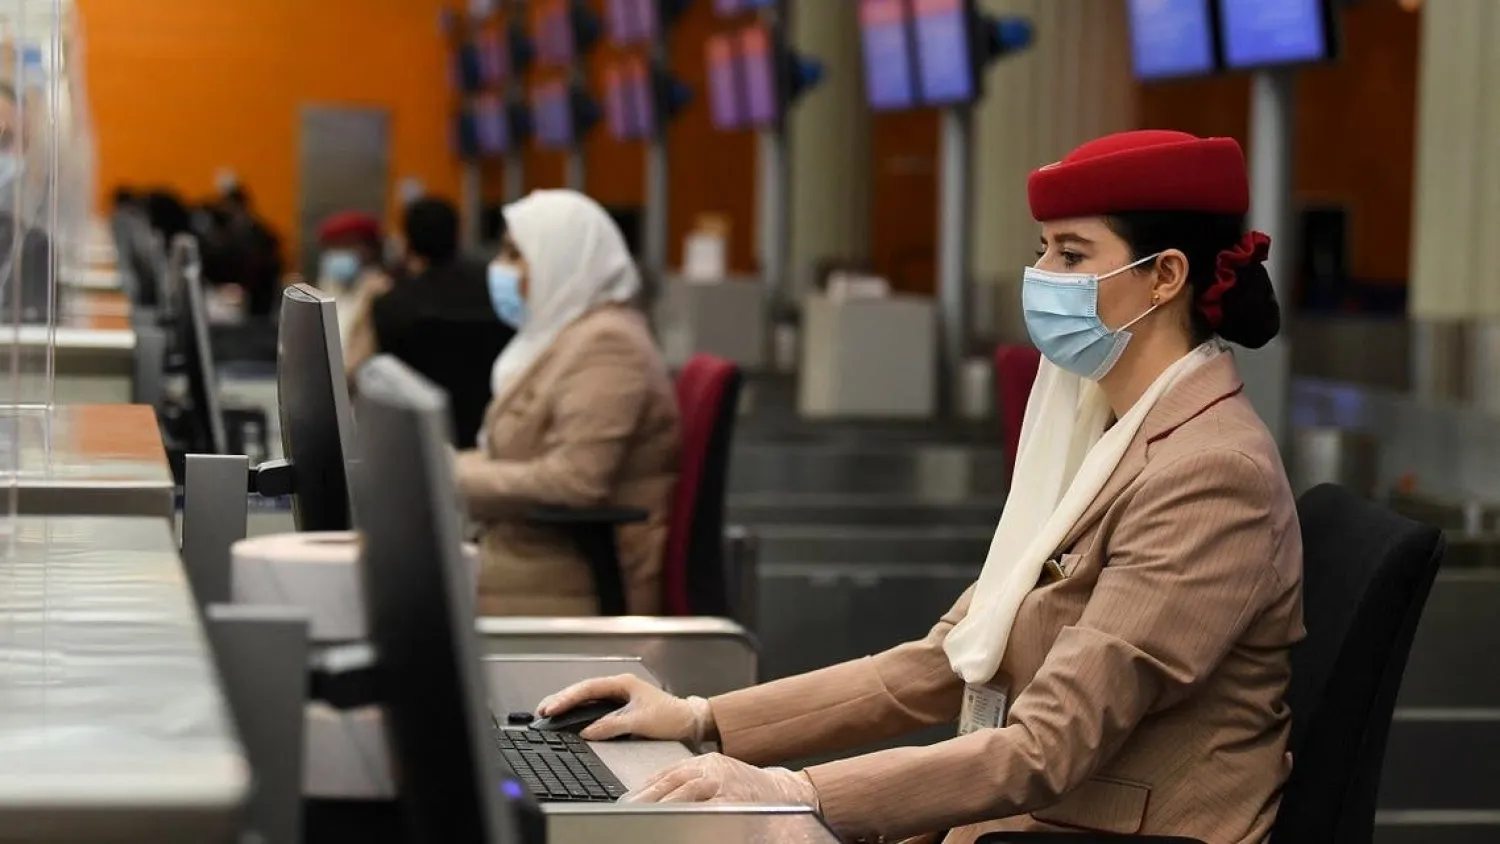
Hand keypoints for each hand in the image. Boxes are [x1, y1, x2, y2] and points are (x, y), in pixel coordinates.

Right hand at [536, 674, 712, 742]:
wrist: (690, 722)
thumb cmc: (671, 716)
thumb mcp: (640, 721)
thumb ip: (612, 725)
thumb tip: (587, 731)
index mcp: (622, 683)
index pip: (587, 688)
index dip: (567, 698)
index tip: (551, 709)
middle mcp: (619, 687)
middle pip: (583, 691)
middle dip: (561, 699)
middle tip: (542, 711)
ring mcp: (619, 697)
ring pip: (587, 698)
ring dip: (568, 705)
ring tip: (549, 712)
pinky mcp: (621, 708)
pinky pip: (594, 707)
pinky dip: (579, 711)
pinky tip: (569, 717)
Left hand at [622, 753, 818, 806]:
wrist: (784, 792)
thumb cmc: (747, 788)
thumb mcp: (716, 774)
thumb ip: (688, 780)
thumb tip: (652, 793)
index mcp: (706, 762)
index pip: (668, 773)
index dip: (645, 788)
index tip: (627, 801)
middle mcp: (714, 769)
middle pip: (674, 783)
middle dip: (649, 798)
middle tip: (630, 811)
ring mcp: (726, 785)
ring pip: (688, 794)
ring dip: (665, 807)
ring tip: (648, 819)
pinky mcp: (737, 802)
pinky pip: (710, 811)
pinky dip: (692, 818)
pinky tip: (679, 825)